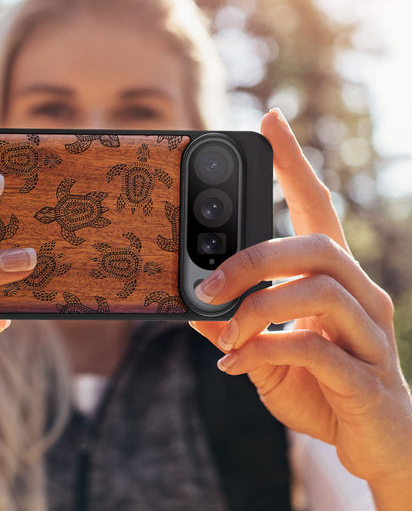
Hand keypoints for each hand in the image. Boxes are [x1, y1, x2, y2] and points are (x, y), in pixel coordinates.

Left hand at [190, 109, 411, 502]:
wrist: (376, 446)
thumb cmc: (321, 387)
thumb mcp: (265, 351)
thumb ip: (234, 326)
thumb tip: (191, 307)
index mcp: (334, 279)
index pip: (317, 207)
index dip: (294, 163)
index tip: (270, 120)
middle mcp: (361, 295)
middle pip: (316, 245)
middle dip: (254, 258)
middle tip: (207, 283)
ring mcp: (371, 334)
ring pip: (319, 290)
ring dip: (257, 308)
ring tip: (224, 333)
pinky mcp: (368, 377)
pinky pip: (316, 348)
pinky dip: (265, 350)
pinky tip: (236, 365)